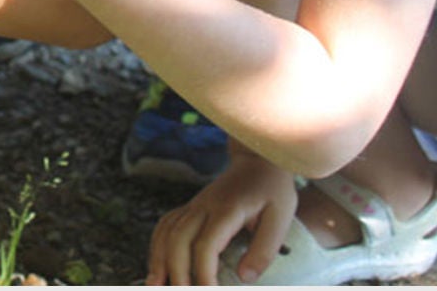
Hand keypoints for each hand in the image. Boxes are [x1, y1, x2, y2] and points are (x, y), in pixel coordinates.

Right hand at [146, 150, 298, 284]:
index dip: (203, 273)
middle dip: (176, 271)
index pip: (206, 244)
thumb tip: (244, 278)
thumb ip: (265, 249)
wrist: (258, 158)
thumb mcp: (281, 217)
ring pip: (167, 230)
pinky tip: (158, 264)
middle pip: (179, 239)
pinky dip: (158, 244)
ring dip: (159, 259)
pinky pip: (167, 223)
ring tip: (155, 284)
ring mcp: (195, 204)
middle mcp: (204, 205)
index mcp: (227, 209)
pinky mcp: (192, 206)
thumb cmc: (273, 189)